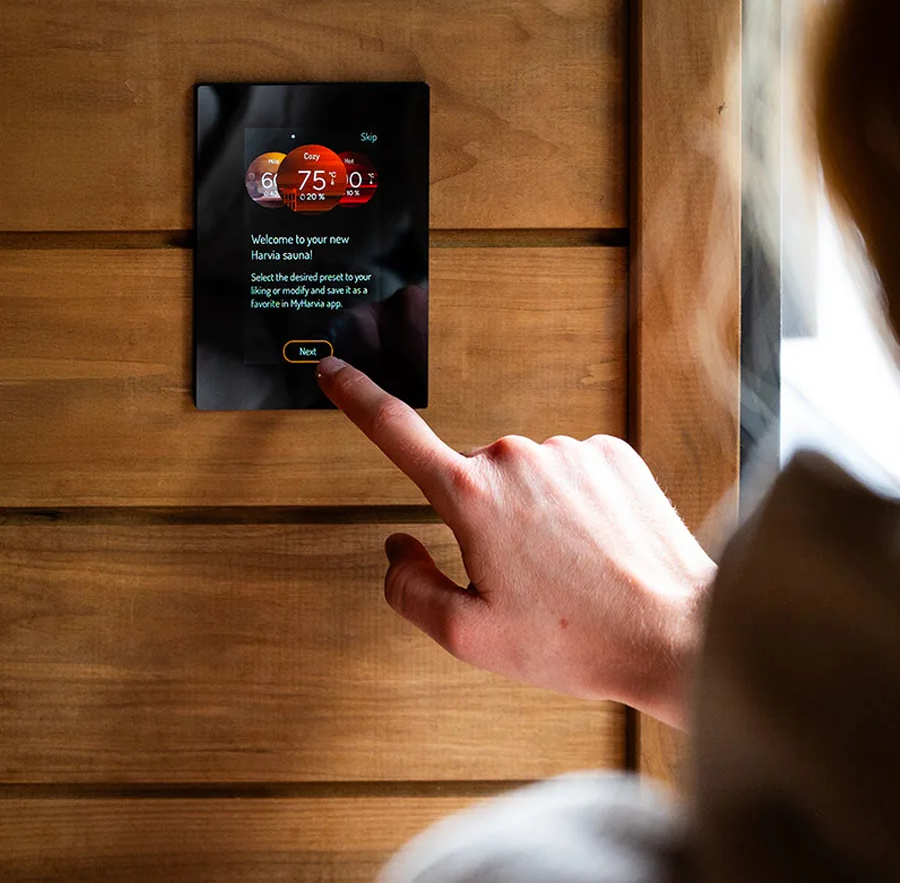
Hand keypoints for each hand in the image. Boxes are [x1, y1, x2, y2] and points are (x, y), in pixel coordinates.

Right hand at [317, 357, 716, 728]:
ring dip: (533, 514)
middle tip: (524, 579)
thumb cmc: (575, 640)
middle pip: (471, 481)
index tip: (332, 369)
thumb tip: (396, 547)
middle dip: (483, 521)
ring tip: (571, 568)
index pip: (395, 432)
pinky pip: (569, 472)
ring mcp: (567, 448)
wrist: (676, 630)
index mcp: (471, 496)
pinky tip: (597, 545)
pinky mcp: (611, 451)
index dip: (356, 397)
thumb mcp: (469, 636)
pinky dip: (574, 504)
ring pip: (525, 478)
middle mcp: (515, 456)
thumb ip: (409, 589)